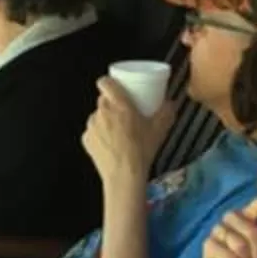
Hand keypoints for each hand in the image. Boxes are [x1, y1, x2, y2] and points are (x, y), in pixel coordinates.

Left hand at [83, 78, 163, 192]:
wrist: (124, 175)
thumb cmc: (141, 150)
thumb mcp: (160, 129)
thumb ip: (167, 111)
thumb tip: (170, 103)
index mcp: (118, 104)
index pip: (105, 82)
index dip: (109, 83)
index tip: (115, 87)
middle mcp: (102, 111)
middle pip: (103, 100)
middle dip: (111, 104)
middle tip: (123, 113)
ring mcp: (92, 126)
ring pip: (97, 116)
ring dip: (105, 120)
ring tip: (117, 131)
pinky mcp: (86, 139)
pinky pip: (92, 132)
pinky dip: (99, 135)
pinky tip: (110, 143)